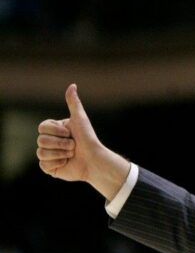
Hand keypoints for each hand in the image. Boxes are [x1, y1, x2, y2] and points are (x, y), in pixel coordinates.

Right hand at [37, 84, 129, 199]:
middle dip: (61, 143)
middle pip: (41, 140)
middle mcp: (49, 142)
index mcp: (54, 130)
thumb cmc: (88, 138)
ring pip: (41, 152)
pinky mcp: (50, 168)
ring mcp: (49, 155)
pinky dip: (57, 163)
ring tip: (72, 154)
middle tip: (74, 146)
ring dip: (60, 153)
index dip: (57, 131)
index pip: (42, 127)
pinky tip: (67, 163)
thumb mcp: (80, 119)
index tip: (70, 133)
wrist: (95, 160)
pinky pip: (44, 164)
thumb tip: (72, 85)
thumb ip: (74, 103)